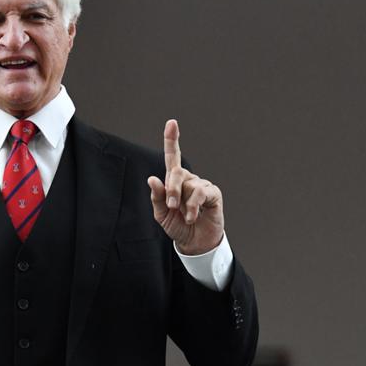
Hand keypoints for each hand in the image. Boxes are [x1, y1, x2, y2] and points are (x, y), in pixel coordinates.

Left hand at [147, 119, 223, 254]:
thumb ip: (157, 197)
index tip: (172, 123)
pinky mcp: (213, 193)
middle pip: (176, 172)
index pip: (172, 157)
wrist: (194, 242)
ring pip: (189, 185)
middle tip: (170, 206)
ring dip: (183, 203)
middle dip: (171, 189)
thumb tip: (152, 179)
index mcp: (174, 181)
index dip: (172, 139)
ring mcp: (201, 185)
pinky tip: (192, 216)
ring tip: (185, 216)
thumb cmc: (177, 226)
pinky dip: (193, 206)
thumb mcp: (161, 214)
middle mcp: (188, 179)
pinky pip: (200, 193)